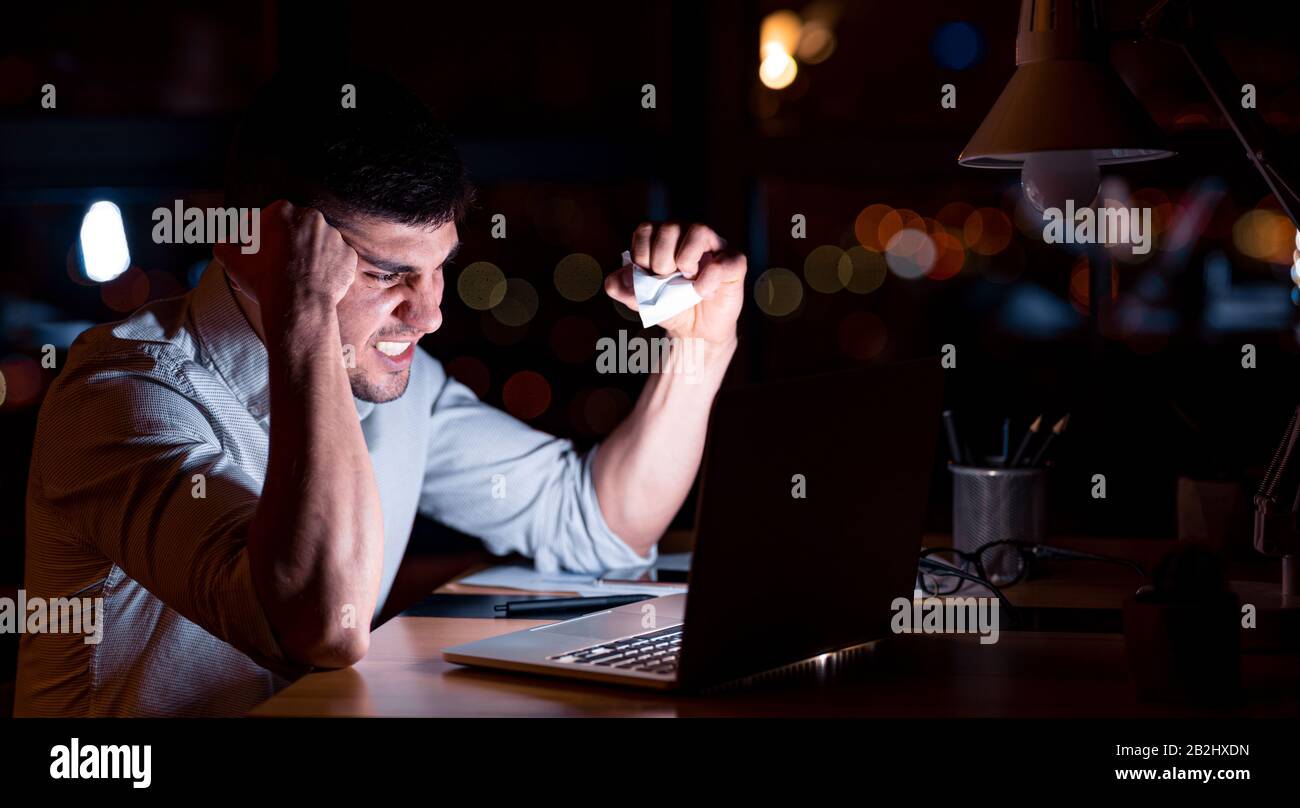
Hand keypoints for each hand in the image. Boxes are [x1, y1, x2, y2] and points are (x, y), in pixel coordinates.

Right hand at [215, 200, 358, 318]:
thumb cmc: (264, 280)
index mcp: (282, 211)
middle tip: (280, 264)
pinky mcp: (349, 255)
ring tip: (299, 275)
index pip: (270, 218)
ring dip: (310, 254)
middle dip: (288, 242)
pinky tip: (316, 281)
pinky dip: (328, 268)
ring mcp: (334, 236)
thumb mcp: (232, 261)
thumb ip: (225, 247)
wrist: (298, 305)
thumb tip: (223, 245)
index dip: (262, 235)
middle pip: (297, 228)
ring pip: (319, 242)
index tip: (260, 250)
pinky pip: (337, 259)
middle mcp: (312, 217)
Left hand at [604, 222, 745, 345]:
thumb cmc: (670, 308)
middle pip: (670, 228)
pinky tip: (702, 293)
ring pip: (699, 230)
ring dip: (685, 259)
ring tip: (685, 280)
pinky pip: (725, 260)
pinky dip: (709, 279)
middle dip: (660, 260)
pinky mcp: (734, 263)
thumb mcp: (640, 301)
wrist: (696, 332)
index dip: (641, 255)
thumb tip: (619, 275)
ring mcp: (713, 246)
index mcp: (663, 239)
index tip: (647, 276)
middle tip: (665, 281)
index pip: (646, 229)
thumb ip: (622, 288)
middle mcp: (688, 236)